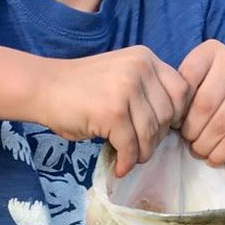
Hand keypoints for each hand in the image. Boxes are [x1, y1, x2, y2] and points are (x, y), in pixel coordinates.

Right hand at [39, 47, 191, 175]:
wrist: (42, 87)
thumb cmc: (80, 88)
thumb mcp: (121, 76)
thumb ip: (146, 91)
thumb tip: (171, 126)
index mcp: (145, 58)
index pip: (182, 91)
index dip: (175, 116)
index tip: (160, 130)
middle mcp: (140, 69)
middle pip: (168, 115)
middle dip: (156, 138)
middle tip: (140, 148)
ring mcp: (126, 89)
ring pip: (151, 133)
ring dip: (142, 153)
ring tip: (129, 158)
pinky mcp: (112, 112)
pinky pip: (131, 146)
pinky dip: (127, 162)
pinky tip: (119, 166)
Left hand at [178, 40, 224, 165]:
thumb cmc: (222, 94)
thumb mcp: (201, 82)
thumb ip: (182, 92)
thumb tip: (163, 119)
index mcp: (211, 51)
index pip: (185, 82)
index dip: (176, 108)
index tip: (175, 123)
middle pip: (203, 105)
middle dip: (190, 130)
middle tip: (187, 140)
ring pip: (218, 124)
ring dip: (203, 145)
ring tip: (198, 150)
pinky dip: (220, 153)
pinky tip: (213, 158)